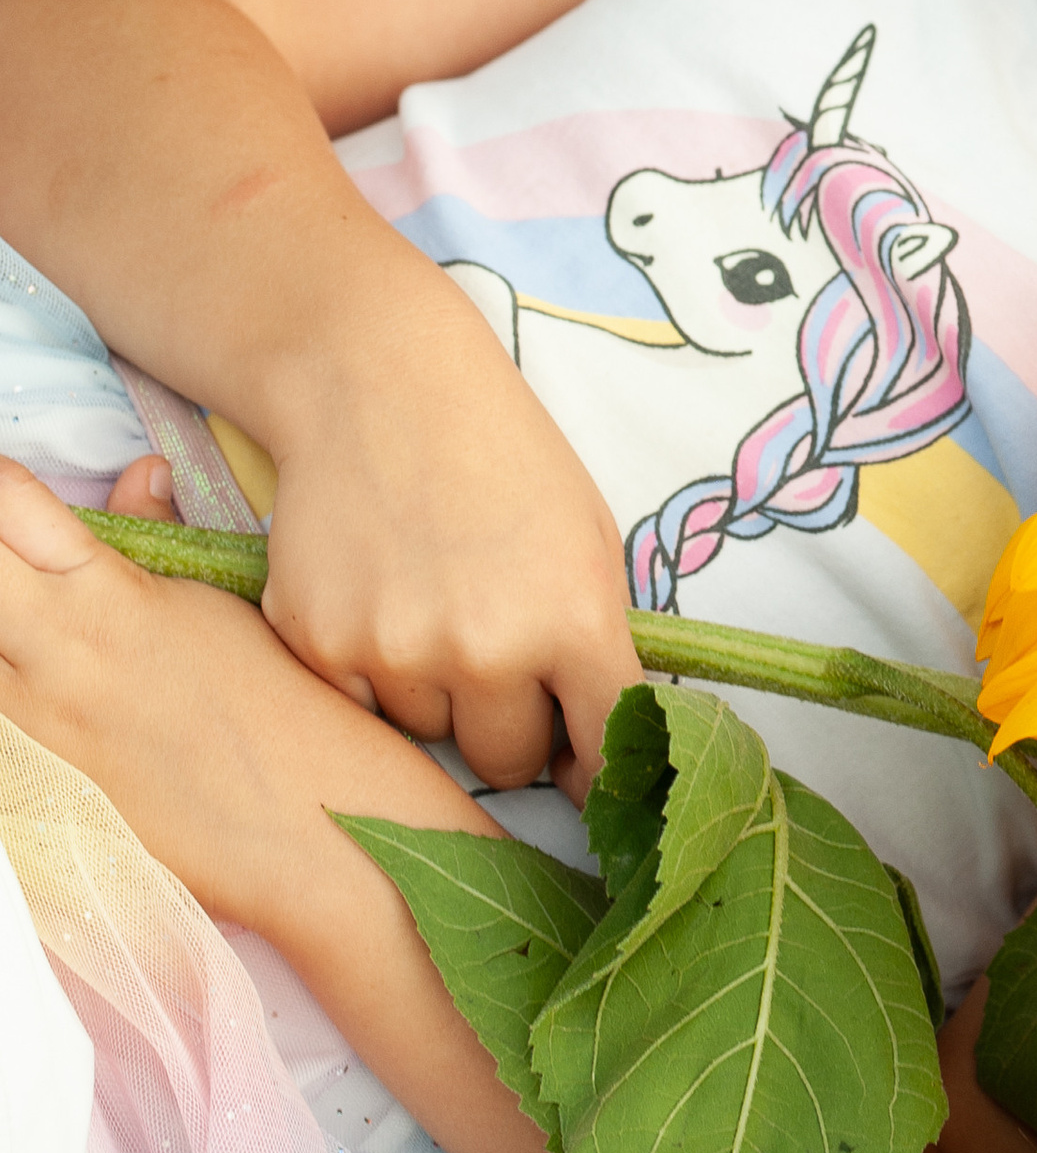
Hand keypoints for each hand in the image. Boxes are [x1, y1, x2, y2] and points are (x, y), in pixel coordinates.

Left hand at [0, 456, 428, 939]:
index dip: (0, 489)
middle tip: (20, 559)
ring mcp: (28, 728)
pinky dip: (9, 685)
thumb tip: (139, 475)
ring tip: (35, 627)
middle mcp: (51, 657)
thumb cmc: (278, 705)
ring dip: (3, 625)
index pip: (9, 509)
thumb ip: (154, 535)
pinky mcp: (25, 787)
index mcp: (104, 597)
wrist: (299, 824)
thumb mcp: (218, 602)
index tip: (7, 491)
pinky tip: (37, 680)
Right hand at [254, 275, 642, 794]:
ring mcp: (395, 654)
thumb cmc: (503, 458)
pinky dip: (371, 674)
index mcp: (572, 619)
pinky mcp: (318, 646)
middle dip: (511, 724)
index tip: (586, 768)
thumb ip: (595, 647)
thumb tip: (591, 761)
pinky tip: (378, 598)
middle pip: (508, 761)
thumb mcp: (586, 539)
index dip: (597, 763)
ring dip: (437, 694)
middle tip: (496, 650)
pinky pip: (359, 708)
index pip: (603, 746)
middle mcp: (486, 649)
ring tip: (432, 600)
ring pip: (429, 735)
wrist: (380, 384)